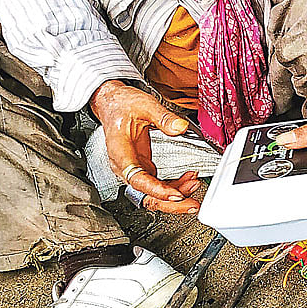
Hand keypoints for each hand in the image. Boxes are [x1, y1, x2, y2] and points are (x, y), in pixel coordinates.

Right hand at [89, 80, 201, 214]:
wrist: (112, 103)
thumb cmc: (121, 105)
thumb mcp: (144, 105)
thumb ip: (163, 117)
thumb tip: (179, 127)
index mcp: (120, 152)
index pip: (137, 179)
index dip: (157, 190)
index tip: (175, 195)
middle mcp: (125, 166)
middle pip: (145, 195)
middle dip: (170, 203)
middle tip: (191, 204)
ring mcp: (133, 168)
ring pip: (153, 193)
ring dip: (175, 194)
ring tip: (194, 185)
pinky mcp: (142, 167)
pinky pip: (157, 183)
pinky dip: (173, 185)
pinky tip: (188, 178)